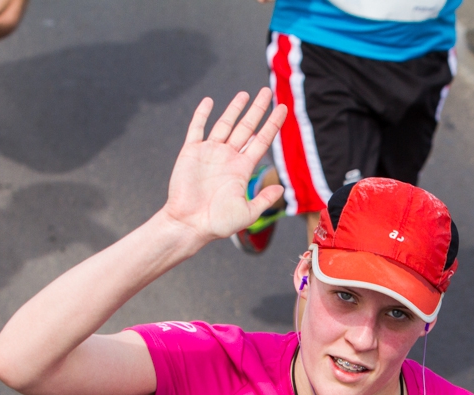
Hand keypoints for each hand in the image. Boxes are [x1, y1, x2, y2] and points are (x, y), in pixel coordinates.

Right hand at [160, 90, 286, 245]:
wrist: (189, 224)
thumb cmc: (218, 223)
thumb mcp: (247, 213)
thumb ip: (264, 199)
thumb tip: (280, 187)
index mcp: (242, 169)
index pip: (262, 140)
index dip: (273, 124)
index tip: (283, 108)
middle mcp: (228, 157)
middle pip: (247, 127)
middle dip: (258, 110)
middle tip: (268, 92)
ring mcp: (209, 153)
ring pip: (225, 124)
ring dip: (235, 109)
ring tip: (245, 94)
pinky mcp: (191, 152)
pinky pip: (197, 128)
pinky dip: (202, 114)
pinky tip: (209, 101)